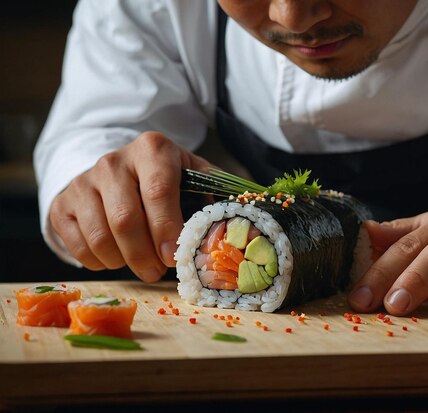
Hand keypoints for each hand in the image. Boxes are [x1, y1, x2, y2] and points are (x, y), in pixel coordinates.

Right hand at [50, 132, 213, 281]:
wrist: (115, 170)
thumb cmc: (164, 178)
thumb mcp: (192, 174)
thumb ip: (217, 191)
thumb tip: (245, 216)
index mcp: (153, 150)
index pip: (159, 191)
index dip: (167, 229)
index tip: (174, 258)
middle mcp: (114, 161)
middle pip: (125, 219)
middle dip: (144, 256)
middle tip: (157, 272)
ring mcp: (83, 181)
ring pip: (100, 236)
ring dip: (123, 261)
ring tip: (140, 264)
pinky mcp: (62, 203)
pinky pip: (77, 245)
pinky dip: (98, 262)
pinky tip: (116, 257)